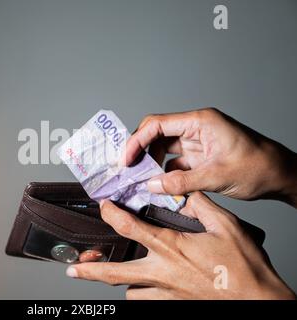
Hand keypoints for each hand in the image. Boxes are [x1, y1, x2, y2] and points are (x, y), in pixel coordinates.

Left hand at [66, 194, 295, 298]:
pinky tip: (139, 290)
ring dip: (119, 281)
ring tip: (111, 274)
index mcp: (172, 247)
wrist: (260, 300)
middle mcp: (163, 272)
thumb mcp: (225, 226)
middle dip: (90, 269)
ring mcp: (167, 292)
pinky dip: (139, 296)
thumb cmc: (244, 267)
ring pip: (129, 291)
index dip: (111, 214)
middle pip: (115, 272)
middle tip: (73, 268)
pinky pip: (147, 303)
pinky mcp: (175, 305)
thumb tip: (185, 194)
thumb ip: (200, 206)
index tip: (103, 207)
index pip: (129, 227)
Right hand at [122, 108, 296, 206]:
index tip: (125, 159)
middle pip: (156, 135)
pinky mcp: (198, 157)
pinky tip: (158, 186)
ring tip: (140, 181)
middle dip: (140, 152)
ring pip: (162, 149)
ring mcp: (196, 143)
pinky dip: (164, 174)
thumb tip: (151, 186)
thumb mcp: (217, 176)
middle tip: (127, 172)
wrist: (281, 176)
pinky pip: (173, 163)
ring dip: (150, 164)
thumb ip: (181, 182)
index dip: (136, 140)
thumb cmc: (258, 167)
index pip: (157, 124)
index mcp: (200, 122)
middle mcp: (195, 129)